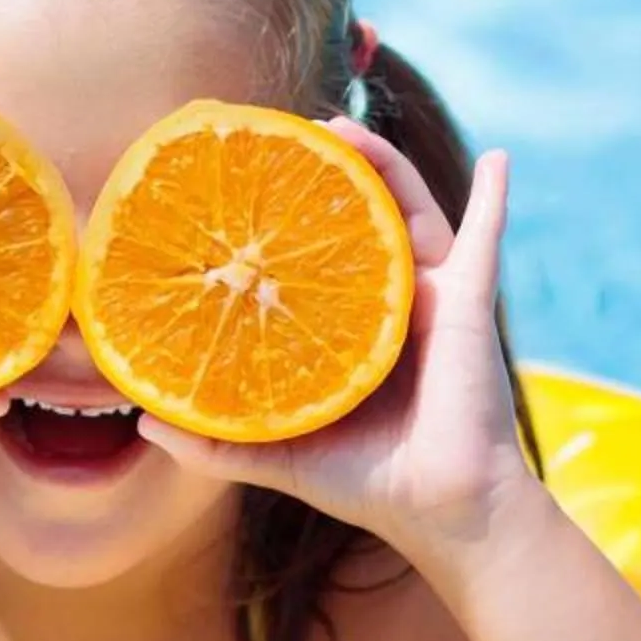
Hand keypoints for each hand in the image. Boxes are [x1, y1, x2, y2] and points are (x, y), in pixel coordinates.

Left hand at [133, 127, 542, 569]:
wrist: (442, 512)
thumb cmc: (369, 483)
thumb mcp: (278, 454)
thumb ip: (214, 441)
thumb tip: (143, 423)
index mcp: (351, 329)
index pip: (313, 256)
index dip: (284, 216)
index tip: (244, 176)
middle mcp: (391, 302)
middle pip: (359, 218)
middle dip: (328, 171)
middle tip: (287, 134)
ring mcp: (435, 298)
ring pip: (410, 210)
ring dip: (383, 164)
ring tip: (346, 129)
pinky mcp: (469, 305)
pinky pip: (486, 239)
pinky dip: (494, 199)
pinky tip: (497, 159)